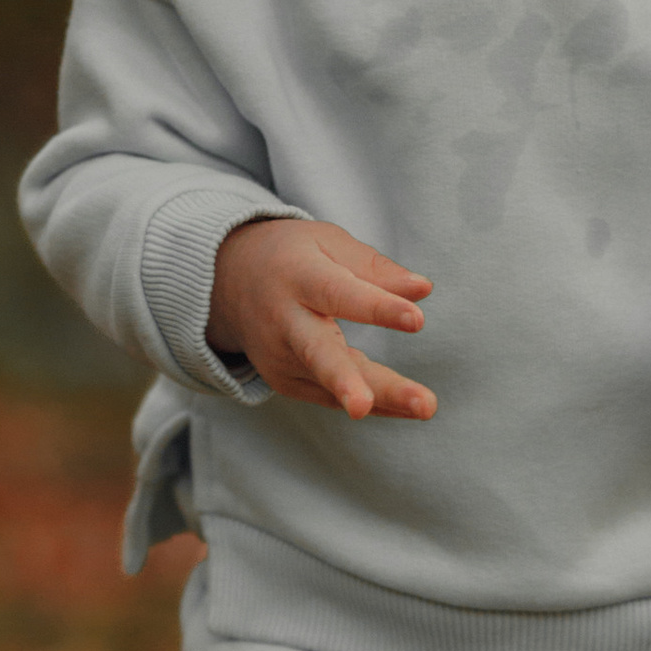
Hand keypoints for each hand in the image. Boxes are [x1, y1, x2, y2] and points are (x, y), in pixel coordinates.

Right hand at [210, 219, 436, 419]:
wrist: (226, 280)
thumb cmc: (291, 257)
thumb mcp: (327, 243)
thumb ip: (373, 267)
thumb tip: (422, 290)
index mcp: (297, 277)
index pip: (338, 294)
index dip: (377, 307)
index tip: (417, 320)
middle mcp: (283, 322)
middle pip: (317, 353)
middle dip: (344, 380)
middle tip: (365, 404)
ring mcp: (280, 358)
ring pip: (333, 383)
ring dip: (380, 399)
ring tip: (423, 407)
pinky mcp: (286, 382)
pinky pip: (334, 397)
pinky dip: (376, 403)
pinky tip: (410, 407)